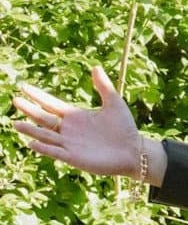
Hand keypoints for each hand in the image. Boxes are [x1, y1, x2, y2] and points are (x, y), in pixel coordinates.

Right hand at [12, 66, 161, 182]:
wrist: (134, 151)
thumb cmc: (125, 128)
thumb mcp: (114, 103)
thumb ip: (103, 86)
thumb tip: (96, 66)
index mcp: (75, 116)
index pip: (50, 104)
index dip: (37, 95)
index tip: (23, 86)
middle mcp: (69, 129)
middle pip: (43, 118)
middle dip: (29, 109)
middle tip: (15, 100)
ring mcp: (70, 144)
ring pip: (45, 135)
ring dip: (31, 130)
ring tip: (15, 123)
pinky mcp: (74, 157)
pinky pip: (55, 152)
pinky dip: (44, 148)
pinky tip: (31, 143)